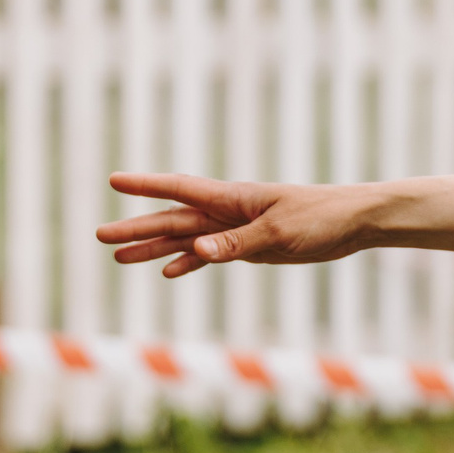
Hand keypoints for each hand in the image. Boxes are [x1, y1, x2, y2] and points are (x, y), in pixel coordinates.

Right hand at [98, 173, 366, 276]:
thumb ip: (236, 243)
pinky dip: (189, 262)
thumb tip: (195, 251)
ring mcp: (236, 229)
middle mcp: (228, 212)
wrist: (353, 222)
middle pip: (173, 219)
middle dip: (137, 227)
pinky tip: (168, 272)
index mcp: (232, 199)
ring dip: (154, 247)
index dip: (147, 186)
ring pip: (185, 238)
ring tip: (119, 256)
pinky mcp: (250, 246)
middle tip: (100, 236)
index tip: (114, 180)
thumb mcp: (278, 234)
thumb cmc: (320, 218)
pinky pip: (210, 255)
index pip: (180, 190)